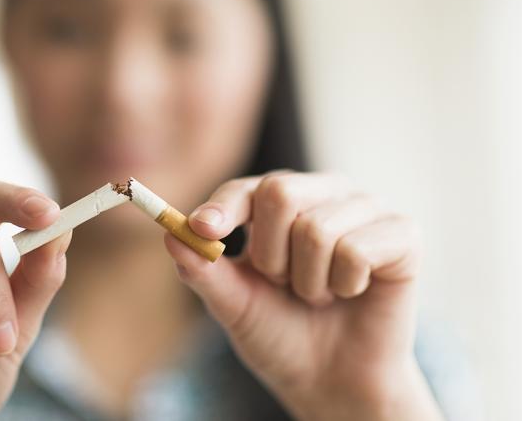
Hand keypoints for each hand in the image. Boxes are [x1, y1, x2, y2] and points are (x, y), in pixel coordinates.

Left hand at [164, 171, 443, 420]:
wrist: (333, 381)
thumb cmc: (282, 335)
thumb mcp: (234, 306)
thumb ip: (203, 271)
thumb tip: (169, 233)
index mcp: (281, 203)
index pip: (247, 189)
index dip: (223, 208)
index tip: (203, 229)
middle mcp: (324, 194)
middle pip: (280, 192)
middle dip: (270, 256)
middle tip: (284, 284)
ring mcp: (365, 209)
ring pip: (316, 228)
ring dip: (308, 281)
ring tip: (319, 296)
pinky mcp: (402, 234)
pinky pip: (357, 248)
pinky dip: (345, 284)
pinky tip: (352, 293)